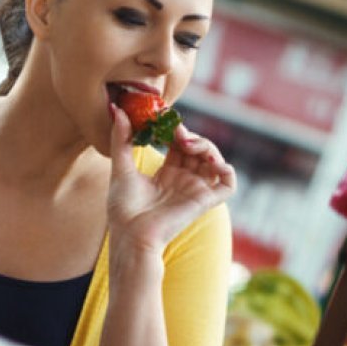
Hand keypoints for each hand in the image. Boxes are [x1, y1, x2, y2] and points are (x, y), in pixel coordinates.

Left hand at [107, 104, 236, 263]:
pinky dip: (226, 169)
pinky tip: (210, 160)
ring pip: (214, 161)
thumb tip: (118, 111)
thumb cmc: (123, 208)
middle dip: (190, 136)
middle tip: (177, 132)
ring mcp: (195, 190)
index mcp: (166, 174)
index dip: (176, 130)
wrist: (131, 234)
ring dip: (207, 147)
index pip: (179, 145)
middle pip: (197, 149)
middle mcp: (183, 180)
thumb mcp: (121, 168)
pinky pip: (228, 183)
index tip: (166, 119)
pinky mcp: (205, 201)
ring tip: (189, 143)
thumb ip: (121, 140)